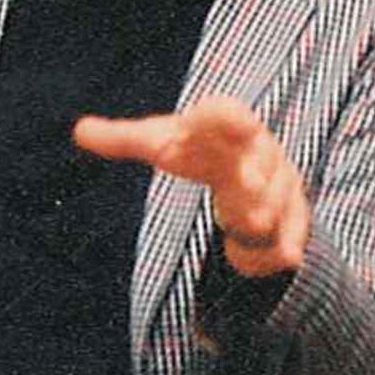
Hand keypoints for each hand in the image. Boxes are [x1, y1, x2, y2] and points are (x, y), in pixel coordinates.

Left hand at [75, 95, 309, 276]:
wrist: (251, 165)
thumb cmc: (199, 150)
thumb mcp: (163, 142)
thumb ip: (123, 138)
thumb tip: (80, 131)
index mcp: (223, 127)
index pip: (226, 115)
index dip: (229, 119)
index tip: (236, 121)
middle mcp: (258, 151)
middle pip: (258, 159)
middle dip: (256, 172)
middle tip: (248, 184)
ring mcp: (280, 181)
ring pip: (277, 196)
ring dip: (266, 210)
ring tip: (252, 224)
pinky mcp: (292, 211)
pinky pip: (294, 227)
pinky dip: (288, 243)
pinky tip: (287, 258)